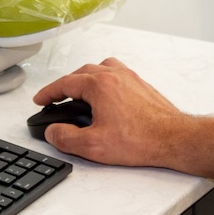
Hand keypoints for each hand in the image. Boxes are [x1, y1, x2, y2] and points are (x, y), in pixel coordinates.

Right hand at [31, 57, 190, 166]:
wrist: (173, 139)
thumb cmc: (141, 140)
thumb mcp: (93, 146)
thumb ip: (66, 138)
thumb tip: (53, 131)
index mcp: (99, 85)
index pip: (65, 84)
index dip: (48, 93)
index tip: (40, 100)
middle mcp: (115, 75)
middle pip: (81, 73)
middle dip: (64, 86)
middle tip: (55, 99)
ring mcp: (130, 78)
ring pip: (100, 68)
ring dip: (85, 78)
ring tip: (78, 94)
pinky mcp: (141, 85)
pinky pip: (116, 73)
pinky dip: (103, 79)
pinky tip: (105, 95)